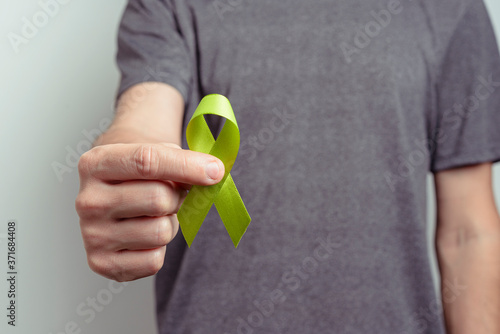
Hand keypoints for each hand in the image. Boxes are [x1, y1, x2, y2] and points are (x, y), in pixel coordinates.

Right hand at [75, 143, 223, 280]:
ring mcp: (91, 234)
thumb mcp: (157, 153)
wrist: (114, 192)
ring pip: (160, 232)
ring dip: (169, 224)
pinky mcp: (101, 263)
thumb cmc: (141, 171)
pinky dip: (159, 250)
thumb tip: (213, 173)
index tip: (215, 171)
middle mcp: (87, 200)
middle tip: (171, 196)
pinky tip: (145, 236)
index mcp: (96, 163)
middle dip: (177, 197)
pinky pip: (153, 261)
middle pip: (158, 199)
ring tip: (155, 215)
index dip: (187, 166)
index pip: (146, 161)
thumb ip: (183, 162)